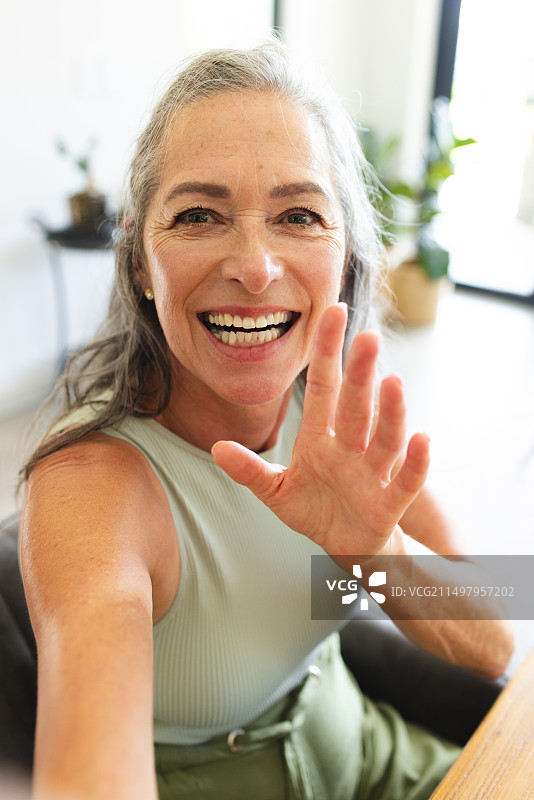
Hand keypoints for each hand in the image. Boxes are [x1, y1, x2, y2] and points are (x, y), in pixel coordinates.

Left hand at [212, 304, 429, 558]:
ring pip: (383, 437)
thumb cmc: (315, 510)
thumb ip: (250, 471)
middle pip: (354, 407)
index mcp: (320, 438)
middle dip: (359, 374)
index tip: (334, 311)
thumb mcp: (277, 492)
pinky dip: (414, 463)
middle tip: (366, 336)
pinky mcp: (388, 504)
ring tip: (393, 381)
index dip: (327, 352)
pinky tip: (422, 438)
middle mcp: (349, 448)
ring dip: (389, 412)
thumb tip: (216, 448)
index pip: (323, 388)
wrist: (345, 549)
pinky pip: (406, 481)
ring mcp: (372, 474)